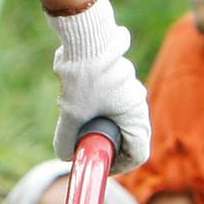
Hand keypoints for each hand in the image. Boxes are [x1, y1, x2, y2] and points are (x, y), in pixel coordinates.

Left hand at [50, 0, 151, 171]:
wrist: (86, 37)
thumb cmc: (84, 77)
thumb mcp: (71, 114)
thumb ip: (67, 138)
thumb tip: (65, 156)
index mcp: (135, 116)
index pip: (138, 155)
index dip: (119, 167)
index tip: (99, 164)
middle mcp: (138, 102)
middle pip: (129, 136)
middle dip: (108, 144)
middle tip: (86, 145)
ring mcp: (130, 87)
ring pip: (119, 116)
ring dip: (100, 123)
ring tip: (78, 118)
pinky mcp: (119, 75)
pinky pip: (112, 99)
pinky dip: (97, 105)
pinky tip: (77, 97)